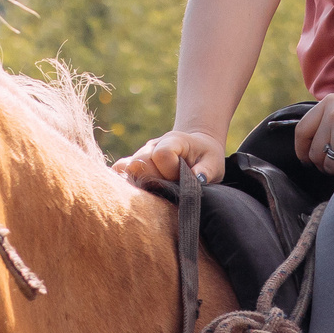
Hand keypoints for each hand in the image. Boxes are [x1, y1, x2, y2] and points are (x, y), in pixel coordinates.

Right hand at [113, 128, 227, 185]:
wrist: (196, 148)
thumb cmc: (207, 157)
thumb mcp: (214, 163)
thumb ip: (206, 170)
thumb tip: (196, 179)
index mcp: (172, 140)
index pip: (161, 155)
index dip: (170, 170)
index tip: (182, 178)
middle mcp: (151, 146)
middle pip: (139, 164)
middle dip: (154, 181)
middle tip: (170, 186)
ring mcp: (140, 155)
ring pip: (127, 170)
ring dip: (142, 184)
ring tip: (158, 190)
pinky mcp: (133, 165)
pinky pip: (119, 171)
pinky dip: (125, 181)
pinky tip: (139, 192)